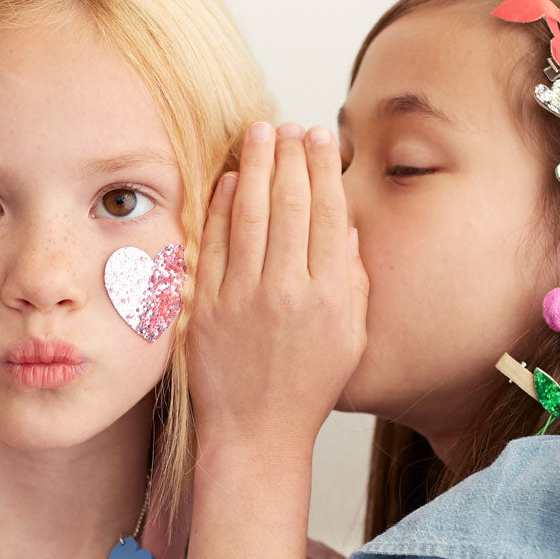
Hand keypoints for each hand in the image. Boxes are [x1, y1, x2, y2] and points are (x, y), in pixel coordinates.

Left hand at [188, 121, 367, 456]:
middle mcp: (289, 290)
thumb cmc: (309, 388)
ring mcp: (245, 296)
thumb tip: (345, 227)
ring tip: (260, 132)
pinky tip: (232, 179)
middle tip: (289, 124)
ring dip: (257, 166)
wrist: (257, 434)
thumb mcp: (350, 338)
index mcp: (331, 295)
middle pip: (292, 204)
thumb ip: (352, 280)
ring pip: (253, 214)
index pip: (329, 213)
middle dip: (291, 155)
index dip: (323, 168)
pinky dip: (223, 207)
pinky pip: (216, 244)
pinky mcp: (207, 306)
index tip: (320, 137)